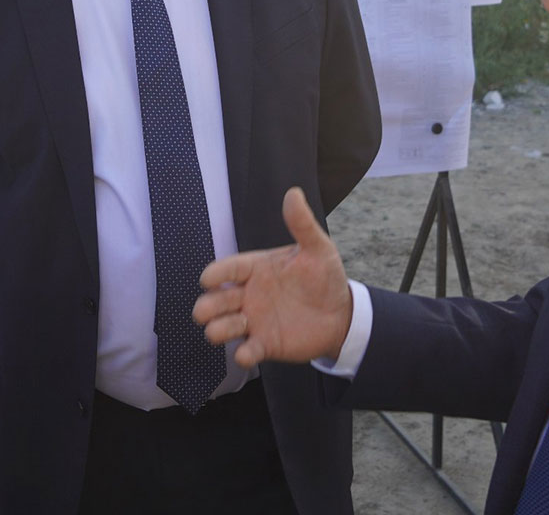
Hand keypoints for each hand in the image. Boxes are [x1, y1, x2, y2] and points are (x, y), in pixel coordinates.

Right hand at [194, 187, 353, 367]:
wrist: (342, 314)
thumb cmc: (325, 277)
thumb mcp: (317, 249)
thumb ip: (302, 224)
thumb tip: (293, 193)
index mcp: (255, 269)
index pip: (226, 269)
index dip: (215, 274)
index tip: (209, 279)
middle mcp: (247, 295)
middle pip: (213, 301)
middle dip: (207, 306)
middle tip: (214, 309)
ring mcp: (253, 321)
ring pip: (219, 327)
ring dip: (219, 330)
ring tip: (239, 327)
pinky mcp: (264, 344)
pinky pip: (244, 352)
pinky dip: (242, 355)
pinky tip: (250, 351)